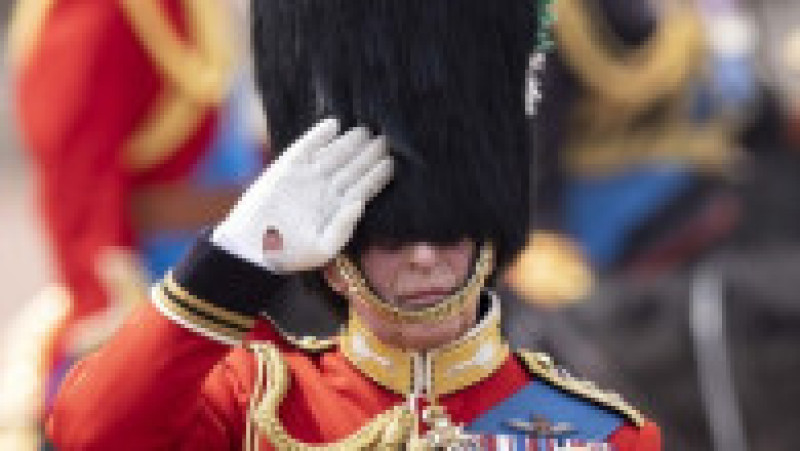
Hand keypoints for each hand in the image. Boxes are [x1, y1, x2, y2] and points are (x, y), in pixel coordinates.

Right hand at [212, 118, 392, 271]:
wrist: (250, 249)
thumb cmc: (288, 255)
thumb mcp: (322, 248)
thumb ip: (343, 227)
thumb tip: (360, 202)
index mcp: (337, 208)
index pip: (364, 186)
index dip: (378, 174)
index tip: (393, 161)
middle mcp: (325, 190)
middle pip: (353, 166)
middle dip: (369, 152)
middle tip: (386, 137)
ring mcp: (306, 177)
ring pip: (334, 154)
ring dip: (350, 142)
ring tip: (366, 129)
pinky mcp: (286, 168)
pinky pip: (305, 147)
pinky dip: (318, 135)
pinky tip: (334, 124)